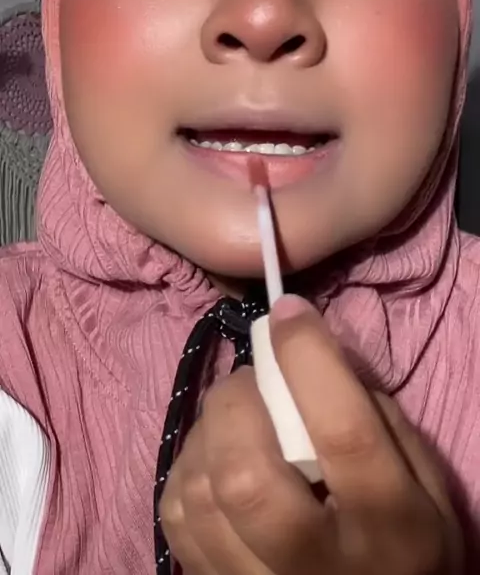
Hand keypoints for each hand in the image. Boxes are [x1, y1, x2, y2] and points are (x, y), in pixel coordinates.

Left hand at [159, 295, 461, 574]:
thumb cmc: (407, 546)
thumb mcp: (427, 486)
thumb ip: (380, 422)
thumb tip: (310, 355)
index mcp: (388, 530)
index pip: (342, 432)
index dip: (308, 358)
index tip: (289, 312)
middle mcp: (314, 567)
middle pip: (246, 475)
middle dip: (237, 402)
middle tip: (252, 380)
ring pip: (201, 496)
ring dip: (208, 432)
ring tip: (234, 417)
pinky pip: (176, 517)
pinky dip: (187, 470)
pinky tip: (214, 459)